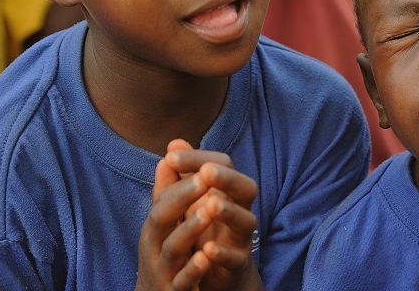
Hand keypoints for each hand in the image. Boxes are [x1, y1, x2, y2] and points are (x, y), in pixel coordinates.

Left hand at [136, 140, 261, 290]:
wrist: (211, 274)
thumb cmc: (201, 231)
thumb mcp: (187, 202)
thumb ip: (180, 176)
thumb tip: (175, 143)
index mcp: (227, 192)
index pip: (222, 165)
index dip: (199, 159)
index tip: (171, 157)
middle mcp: (239, 210)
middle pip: (246, 188)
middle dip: (227, 179)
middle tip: (206, 172)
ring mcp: (240, 238)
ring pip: (246, 221)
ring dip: (230, 212)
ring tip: (212, 204)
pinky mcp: (237, 264)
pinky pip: (236, 258)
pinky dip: (224, 253)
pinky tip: (208, 249)